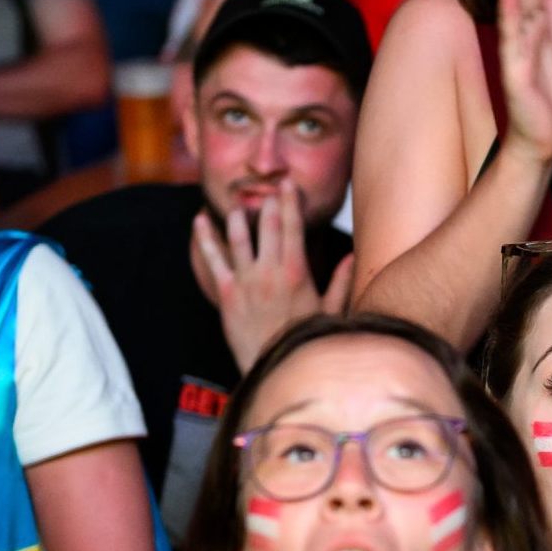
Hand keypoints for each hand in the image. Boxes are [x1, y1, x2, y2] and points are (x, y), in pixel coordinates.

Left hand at [191, 181, 352, 374]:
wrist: (275, 366)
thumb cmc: (305, 340)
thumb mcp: (330, 311)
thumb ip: (340, 281)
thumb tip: (352, 256)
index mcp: (297, 272)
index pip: (293, 226)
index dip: (289, 202)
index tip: (287, 184)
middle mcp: (270, 271)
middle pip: (267, 225)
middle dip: (267, 203)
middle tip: (266, 189)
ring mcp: (247, 280)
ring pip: (238, 236)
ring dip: (237, 216)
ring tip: (237, 205)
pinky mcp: (227, 292)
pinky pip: (213, 259)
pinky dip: (205, 238)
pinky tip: (199, 221)